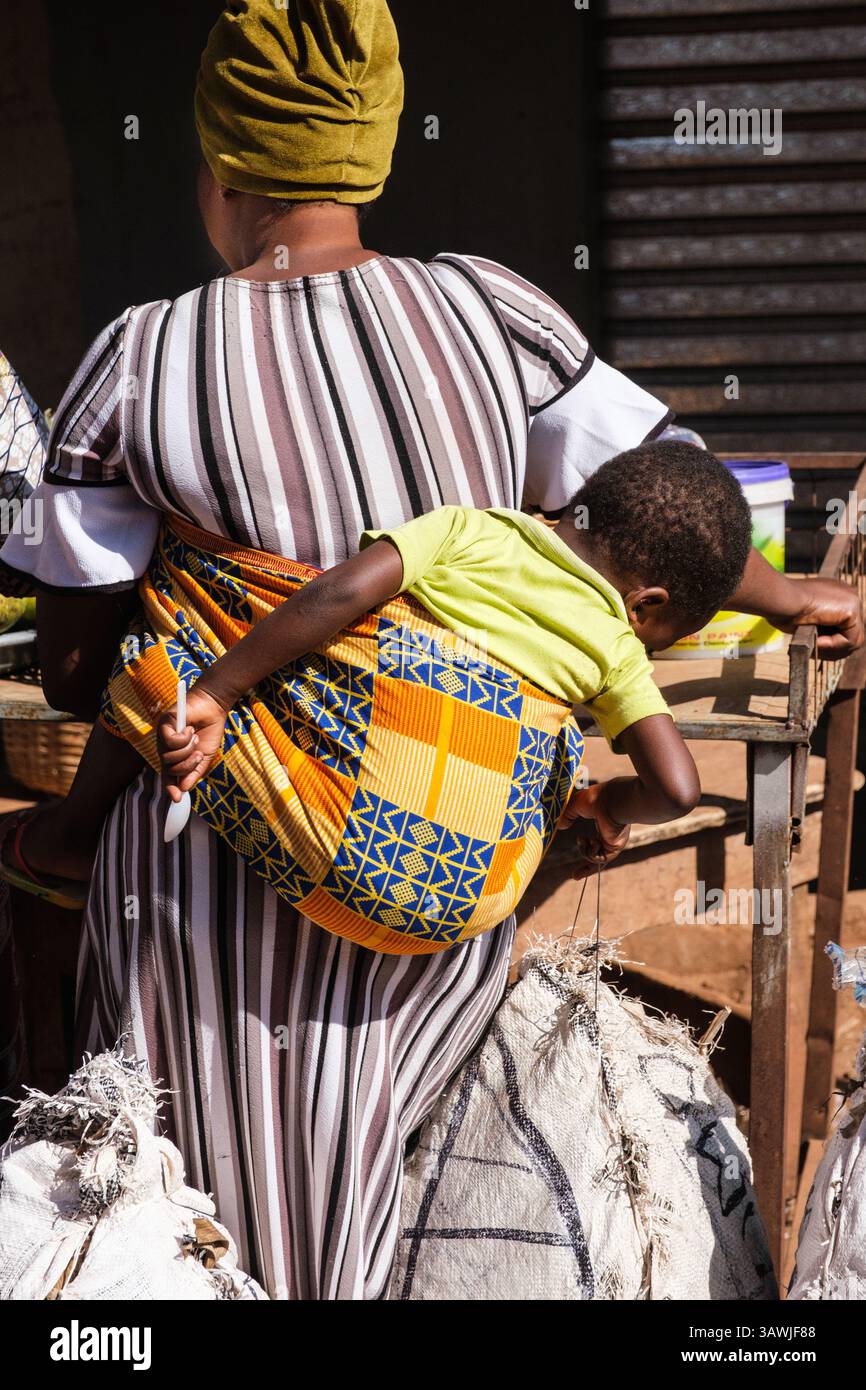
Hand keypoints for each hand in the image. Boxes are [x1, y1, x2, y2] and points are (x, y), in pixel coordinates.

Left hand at [156, 686, 228, 801]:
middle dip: (187, 766)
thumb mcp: (204, 757)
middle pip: (169, 769)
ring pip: (168, 756)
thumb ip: (194, 772)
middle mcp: (165, 748)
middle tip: (198, 754)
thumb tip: (184, 789)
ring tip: (195, 738)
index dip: (171, 787)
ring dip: (187, 750)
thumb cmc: (209, 731)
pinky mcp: (164, 723)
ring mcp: (163, 736)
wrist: (214, 708)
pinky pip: (170, 741)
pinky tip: (190, 730)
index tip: (177, 799)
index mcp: (174, 757)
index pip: (168, 775)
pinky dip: (183, 738)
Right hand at [560, 781, 630, 878]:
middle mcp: (610, 834)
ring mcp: (613, 842)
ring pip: (595, 857)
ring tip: (582, 838)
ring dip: (584, 850)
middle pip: (598, 855)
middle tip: (574, 876)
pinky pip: (600, 859)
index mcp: (603, 823)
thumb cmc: (595, 799)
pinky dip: (590, 854)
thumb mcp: (575, 805)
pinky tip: (590, 841)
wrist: (609, 800)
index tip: (577, 846)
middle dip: (587, 868)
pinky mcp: (614, 848)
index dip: (585, 845)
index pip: (595, 839)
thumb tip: (560, 826)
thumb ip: (567, 815)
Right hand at [772, 577, 863, 658]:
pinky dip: (833, 646)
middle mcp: (848, 595)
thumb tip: (825, 644)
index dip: (831, 643)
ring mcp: (852, 600)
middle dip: (834, 649)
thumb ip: (820, 628)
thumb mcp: (805, 620)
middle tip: (814, 652)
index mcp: (837, 596)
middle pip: (852, 635)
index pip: (845, 628)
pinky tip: (817, 640)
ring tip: (813, 645)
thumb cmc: (782, 608)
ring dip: (832, 649)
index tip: (812, 646)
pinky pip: (850, 640)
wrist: (779, 598)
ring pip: (853, 641)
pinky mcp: (851, 609)